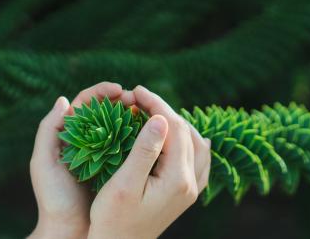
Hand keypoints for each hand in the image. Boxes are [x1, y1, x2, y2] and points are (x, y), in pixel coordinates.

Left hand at [28, 82, 134, 238]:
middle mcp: (87, 141)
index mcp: (69, 135)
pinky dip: (140, 137)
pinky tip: (151, 134)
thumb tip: (64, 100)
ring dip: (133, 116)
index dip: (102, 92)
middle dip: (123, 101)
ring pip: (120, 127)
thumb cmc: (54, 198)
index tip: (120, 89)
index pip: (86, 104)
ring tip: (148, 112)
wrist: (69, 231)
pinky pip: (129, 147)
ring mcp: (103, 154)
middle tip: (139, 100)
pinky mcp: (116, 168)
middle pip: (106, 111)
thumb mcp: (43, 164)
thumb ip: (48, 131)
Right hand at [88, 85, 210, 238]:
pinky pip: (197, 158)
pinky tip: (169, 137)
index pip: (174, 128)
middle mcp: (191, 183)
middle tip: (138, 99)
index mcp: (178, 180)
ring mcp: (192, 189)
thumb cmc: (113, 218)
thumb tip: (160, 118)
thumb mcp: (123, 184)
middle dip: (164, 110)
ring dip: (175, 124)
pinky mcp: (186, 193)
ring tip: (151, 113)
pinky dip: (184, 140)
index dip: (156, 104)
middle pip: (187, 132)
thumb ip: (144, 150)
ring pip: (196, 143)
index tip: (136, 91)